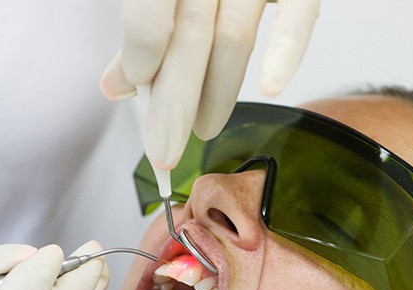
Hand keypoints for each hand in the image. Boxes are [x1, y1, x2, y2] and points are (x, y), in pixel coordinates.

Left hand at [101, 0, 318, 168]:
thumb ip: (140, 32)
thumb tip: (115, 87)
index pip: (149, 10)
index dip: (143, 49)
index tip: (140, 88)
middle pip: (189, 38)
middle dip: (175, 105)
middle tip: (165, 152)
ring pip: (234, 38)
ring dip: (217, 95)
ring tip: (203, 131)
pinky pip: (298, 14)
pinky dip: (286, 51)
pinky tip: (270, 88)